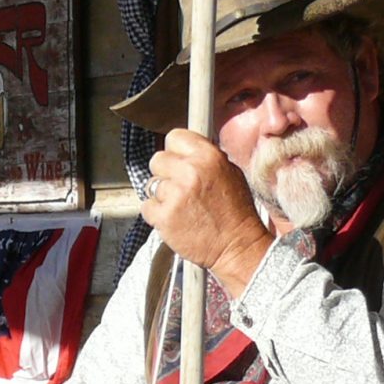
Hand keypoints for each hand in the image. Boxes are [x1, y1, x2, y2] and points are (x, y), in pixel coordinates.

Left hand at [144, 129, 274, 299]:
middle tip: (178, 188)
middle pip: (157, 159)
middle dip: (165, 173)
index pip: (175, 137)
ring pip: (151, 185)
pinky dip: (156, 215)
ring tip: (180, 207)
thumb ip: (205, 159)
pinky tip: (174, 220)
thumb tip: (185, 151)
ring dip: (161, 196)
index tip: (177, 162)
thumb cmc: (235, 213)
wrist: (236, 246)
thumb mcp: (230, 173)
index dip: (174, 151)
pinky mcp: (163, 216)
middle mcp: (190, 171)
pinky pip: (147, 207)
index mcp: (208, 156)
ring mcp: (174, 194)